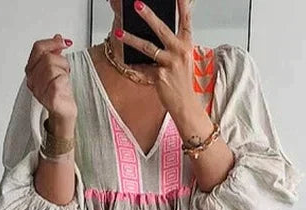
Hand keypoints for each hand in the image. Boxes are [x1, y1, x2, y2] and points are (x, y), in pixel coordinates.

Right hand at [24, 34, 77, 134]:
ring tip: (64, 80)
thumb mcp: (57, 68)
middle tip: (64, 70)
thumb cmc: (59, 92)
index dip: (52, 43)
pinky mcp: (49, 98)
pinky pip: (59, 81)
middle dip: (60, 62)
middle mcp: (32, 81)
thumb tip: (58, 38)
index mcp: (31, 71)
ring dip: (64, 72)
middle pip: (47, 58)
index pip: (38, 48)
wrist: (63, 113)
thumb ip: (55, 53)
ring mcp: (39, 91)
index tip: (63, 44)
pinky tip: (64, 88)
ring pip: (52, 68)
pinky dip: (65, 81)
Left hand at [115, 0, 196, 116]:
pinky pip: (142, 68)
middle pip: (162, 29)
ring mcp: (170, 64)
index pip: (185, 20)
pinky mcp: (159, 77)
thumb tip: (161, 31)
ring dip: (131, 39)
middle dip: (148, 15)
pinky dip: (133, 66)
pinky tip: (124, 61)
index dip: (182, 6)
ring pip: (147, 47)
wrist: (185, 104)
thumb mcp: (184, 58)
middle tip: (137, 4)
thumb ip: (175, 44)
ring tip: (119, 32)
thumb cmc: (182, 81)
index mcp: (187, 45)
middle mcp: (179, 52)